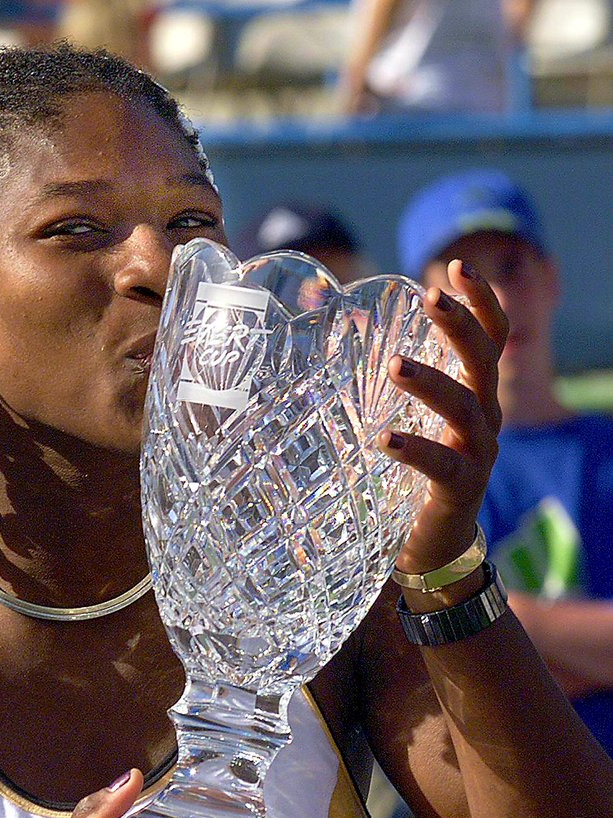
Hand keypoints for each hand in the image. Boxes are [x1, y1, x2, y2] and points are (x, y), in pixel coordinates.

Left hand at [383, 260, 506, 577]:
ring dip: (431, 382)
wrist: (431, 549)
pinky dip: (413, 449)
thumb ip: (377, 388)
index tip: (459, 268)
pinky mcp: (460, 490)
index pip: (491, 340)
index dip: (481, 303)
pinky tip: (382, 441)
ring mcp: (477, 455)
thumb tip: (325, 335)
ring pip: (465, 407)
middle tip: (431, 296)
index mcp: (473, 398)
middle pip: (485, 360)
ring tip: (395, 367)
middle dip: (460, 325)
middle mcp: (484, 421)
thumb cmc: (408, 479)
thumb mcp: (400, 423)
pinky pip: (441, 464)